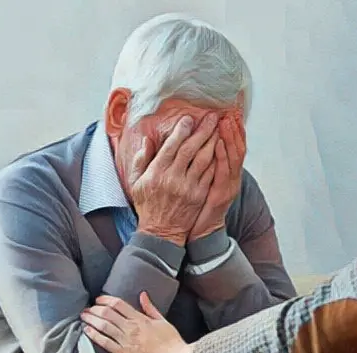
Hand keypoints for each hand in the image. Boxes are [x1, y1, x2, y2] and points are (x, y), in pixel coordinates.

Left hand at [81, 294, 191, 352]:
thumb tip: (142, 295)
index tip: (99, 299)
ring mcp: (126, 341)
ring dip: (91, 319)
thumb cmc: (172, 342)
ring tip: (84, 316)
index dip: (105, 300)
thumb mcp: (162, 321)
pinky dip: (94, 335)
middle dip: (94, 309)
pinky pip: (105, 342)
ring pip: (103, 326)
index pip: (118, 304)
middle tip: (87, 308)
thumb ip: (150, 308)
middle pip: (107, 313)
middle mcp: (131, 328)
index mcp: (140, 319)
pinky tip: (87, 331)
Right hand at [129, 114, 218, 245]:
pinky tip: (221, 148)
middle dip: (202, 130)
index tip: (189, 118)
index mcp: (156, 172)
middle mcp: (173, 178)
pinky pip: (210, 173)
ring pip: (203, 159)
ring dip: (212, 142)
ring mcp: (188, 187)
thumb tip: (147, 140)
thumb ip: (140, 160)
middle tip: (211, 117)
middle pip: (191, 149)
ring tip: (218, 128)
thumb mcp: (136, 182)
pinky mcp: (199, 195)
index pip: (171, 146)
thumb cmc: (147, 205)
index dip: (182, 130)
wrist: (161, 231)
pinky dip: (216, 159)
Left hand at [188, 113, 246, 240]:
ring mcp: (229, 185)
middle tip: (230, 112)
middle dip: (234, 129)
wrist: (202, 231)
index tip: (230, 112)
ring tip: (226, 122)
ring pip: (234, 158)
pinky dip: (223, 157)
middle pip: (238, 148)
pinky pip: (224, 172)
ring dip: (230, 138)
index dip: (234, 130)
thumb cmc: (199, 205)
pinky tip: (220, 144)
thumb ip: (205, 162)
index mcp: (227, 172)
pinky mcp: (222, 194)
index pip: (234, 146)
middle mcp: (232, 177)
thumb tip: (205, 143)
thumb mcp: (203, 180)